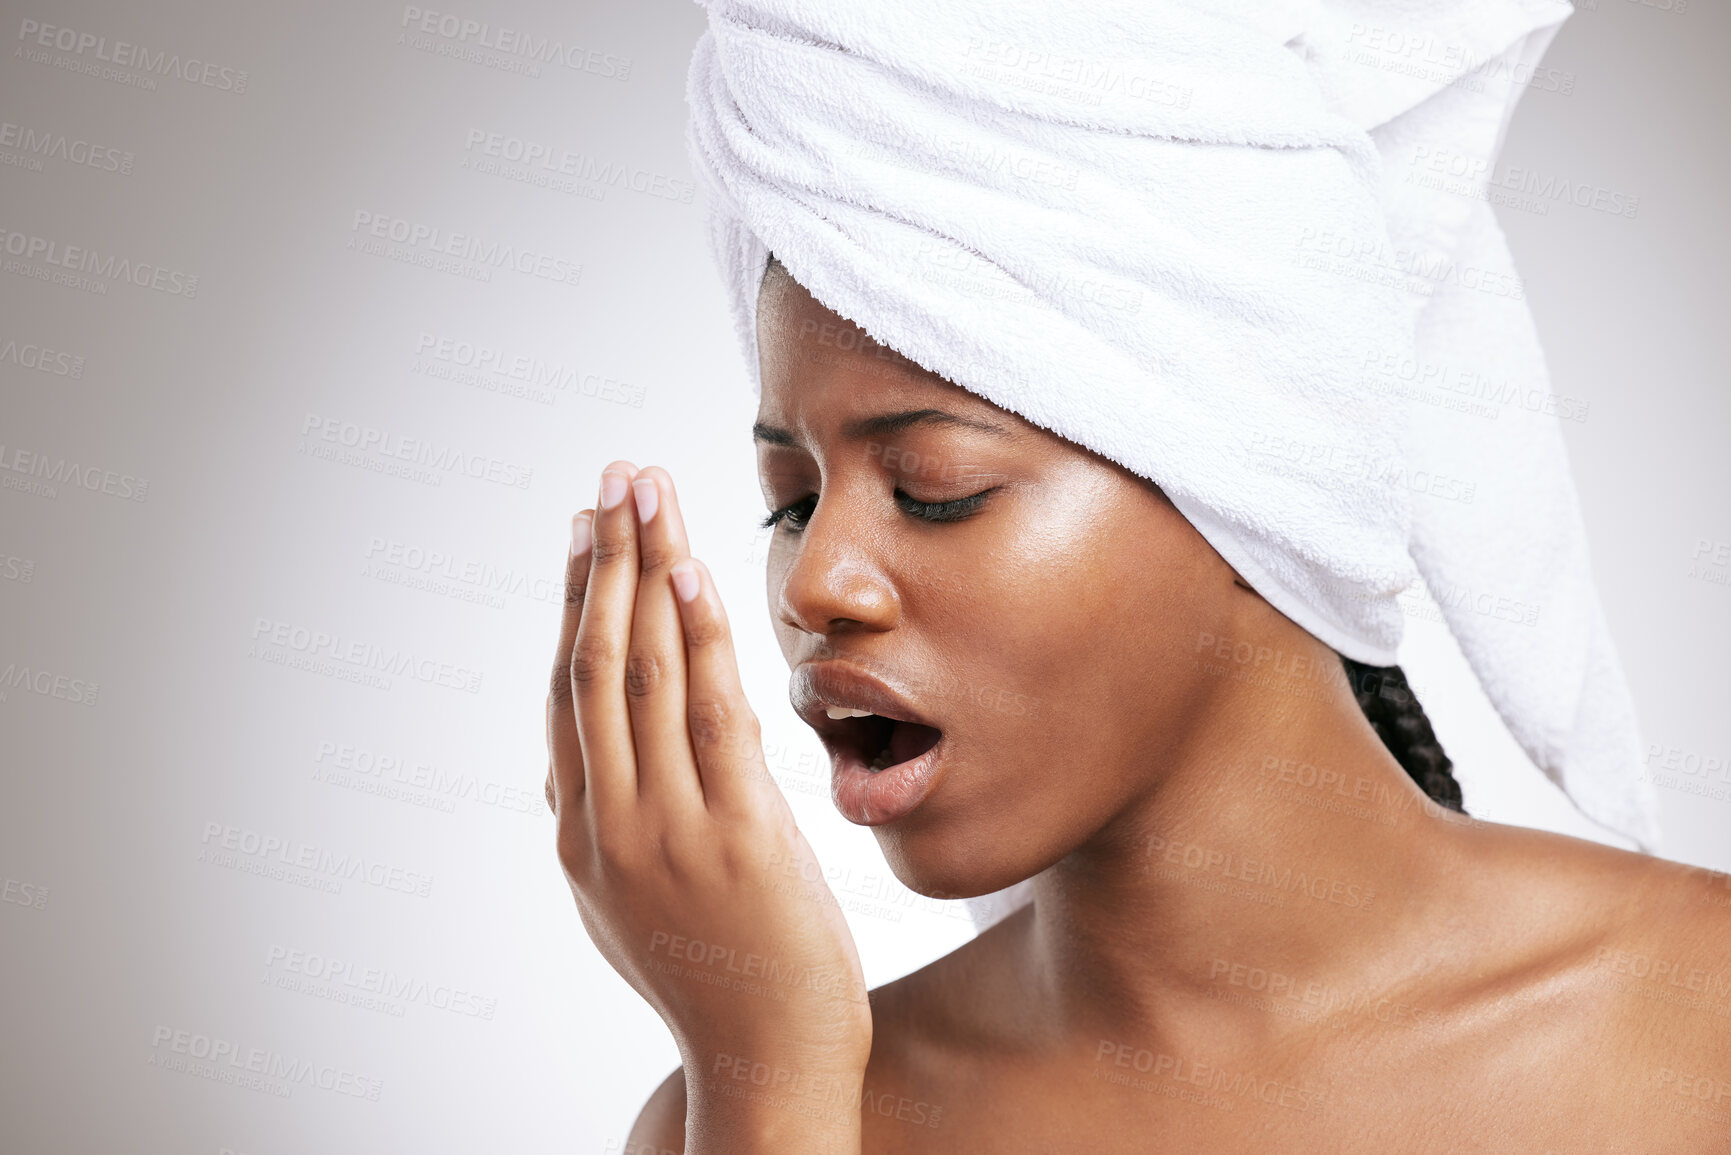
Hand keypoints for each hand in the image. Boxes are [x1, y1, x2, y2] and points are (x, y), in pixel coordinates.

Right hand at [545, 461, 871, 1112]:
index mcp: (583, 836)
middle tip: (613, 477)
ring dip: (645, 572)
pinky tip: (694, 575)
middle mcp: (609, 825)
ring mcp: (666, 831)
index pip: (569, 693)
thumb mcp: (639, 900)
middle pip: (596, 664)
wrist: (768, 1063)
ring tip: (649, 492)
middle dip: (606, 561)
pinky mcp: (736, 837)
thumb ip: (615, 820)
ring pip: (641, 676)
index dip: (576, 603)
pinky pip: (709, 717)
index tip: (586, 531)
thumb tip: (602, 750)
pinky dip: (696, 638)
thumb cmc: (718, 976)